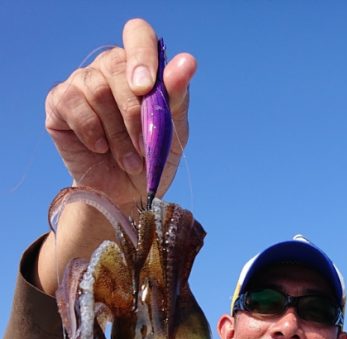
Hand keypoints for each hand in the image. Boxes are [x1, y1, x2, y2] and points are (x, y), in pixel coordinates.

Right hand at [45, 18, 196, 208]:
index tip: (147, 88)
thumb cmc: (150, 160)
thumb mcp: (172, 132)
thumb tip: (187, 62)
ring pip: (97, 89)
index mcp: (138, 67)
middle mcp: (108, 68)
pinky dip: (90, 129)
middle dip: (133, 111)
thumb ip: (177, 97)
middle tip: (144, 147)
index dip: (142, 55)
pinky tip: (100, 148)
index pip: (137, 35)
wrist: (125, 195)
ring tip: (128, 160)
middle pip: (116, 65)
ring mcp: (81, 83)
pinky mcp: (59, 103)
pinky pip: (71, 101)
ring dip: (116, 131)